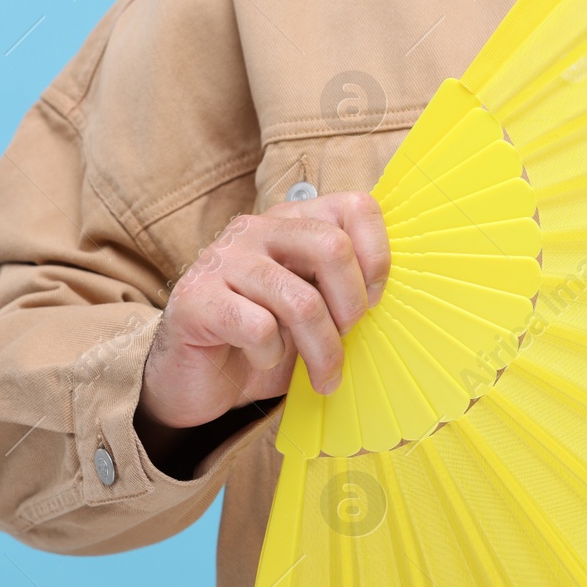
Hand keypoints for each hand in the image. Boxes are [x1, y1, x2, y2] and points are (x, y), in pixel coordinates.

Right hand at [138, 192, 389, 432]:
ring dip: (323, 349)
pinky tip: (263, 360)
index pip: (355, 207)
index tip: (375, 301)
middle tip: (348, 340)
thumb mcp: (315, 310)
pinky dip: (272, 355)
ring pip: (300, 299)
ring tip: (324, 377)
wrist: (197, 378)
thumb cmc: (265, 341)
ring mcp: (223, 259)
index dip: (377, 257)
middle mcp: (257, 229)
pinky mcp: (195, 298)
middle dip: (352, 306)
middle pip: (332, 247)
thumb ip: (344, 291)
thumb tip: (392, 300)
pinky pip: (258, 327)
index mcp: (293, 221)